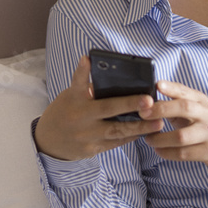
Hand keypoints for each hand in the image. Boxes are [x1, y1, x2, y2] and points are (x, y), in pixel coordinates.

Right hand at [34, 56, 163, 160]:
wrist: (48, 141)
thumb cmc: (64, 112)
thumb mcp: (69, 97)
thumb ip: (86, 89)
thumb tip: (114, 81)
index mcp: (73, 100)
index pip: (78, 82)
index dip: (82, 71)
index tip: (88, 59)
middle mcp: (80, 117)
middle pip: (107, 109)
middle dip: (130, 105)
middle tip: (149, 101)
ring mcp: (86, 135)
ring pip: (117, 131)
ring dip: (139, 126)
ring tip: (159, 123)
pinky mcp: (93, 149)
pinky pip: (116, 142)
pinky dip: (131, 136)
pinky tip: (146, 132)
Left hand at [141, 81, 207, 169]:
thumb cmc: (207, 123)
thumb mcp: (197, 108)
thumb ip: (177, 101)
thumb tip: (150, 96)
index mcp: (201, 101)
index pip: (185, 91)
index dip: (171, 87)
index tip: (157, 85)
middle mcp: (207, 114)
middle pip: (184, 108)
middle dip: (161, 110)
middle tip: (143, 113)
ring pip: (181, 136)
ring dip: (160, 138)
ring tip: (148, 139)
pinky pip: (184, 153)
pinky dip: (167, 153)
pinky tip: (158, 150)